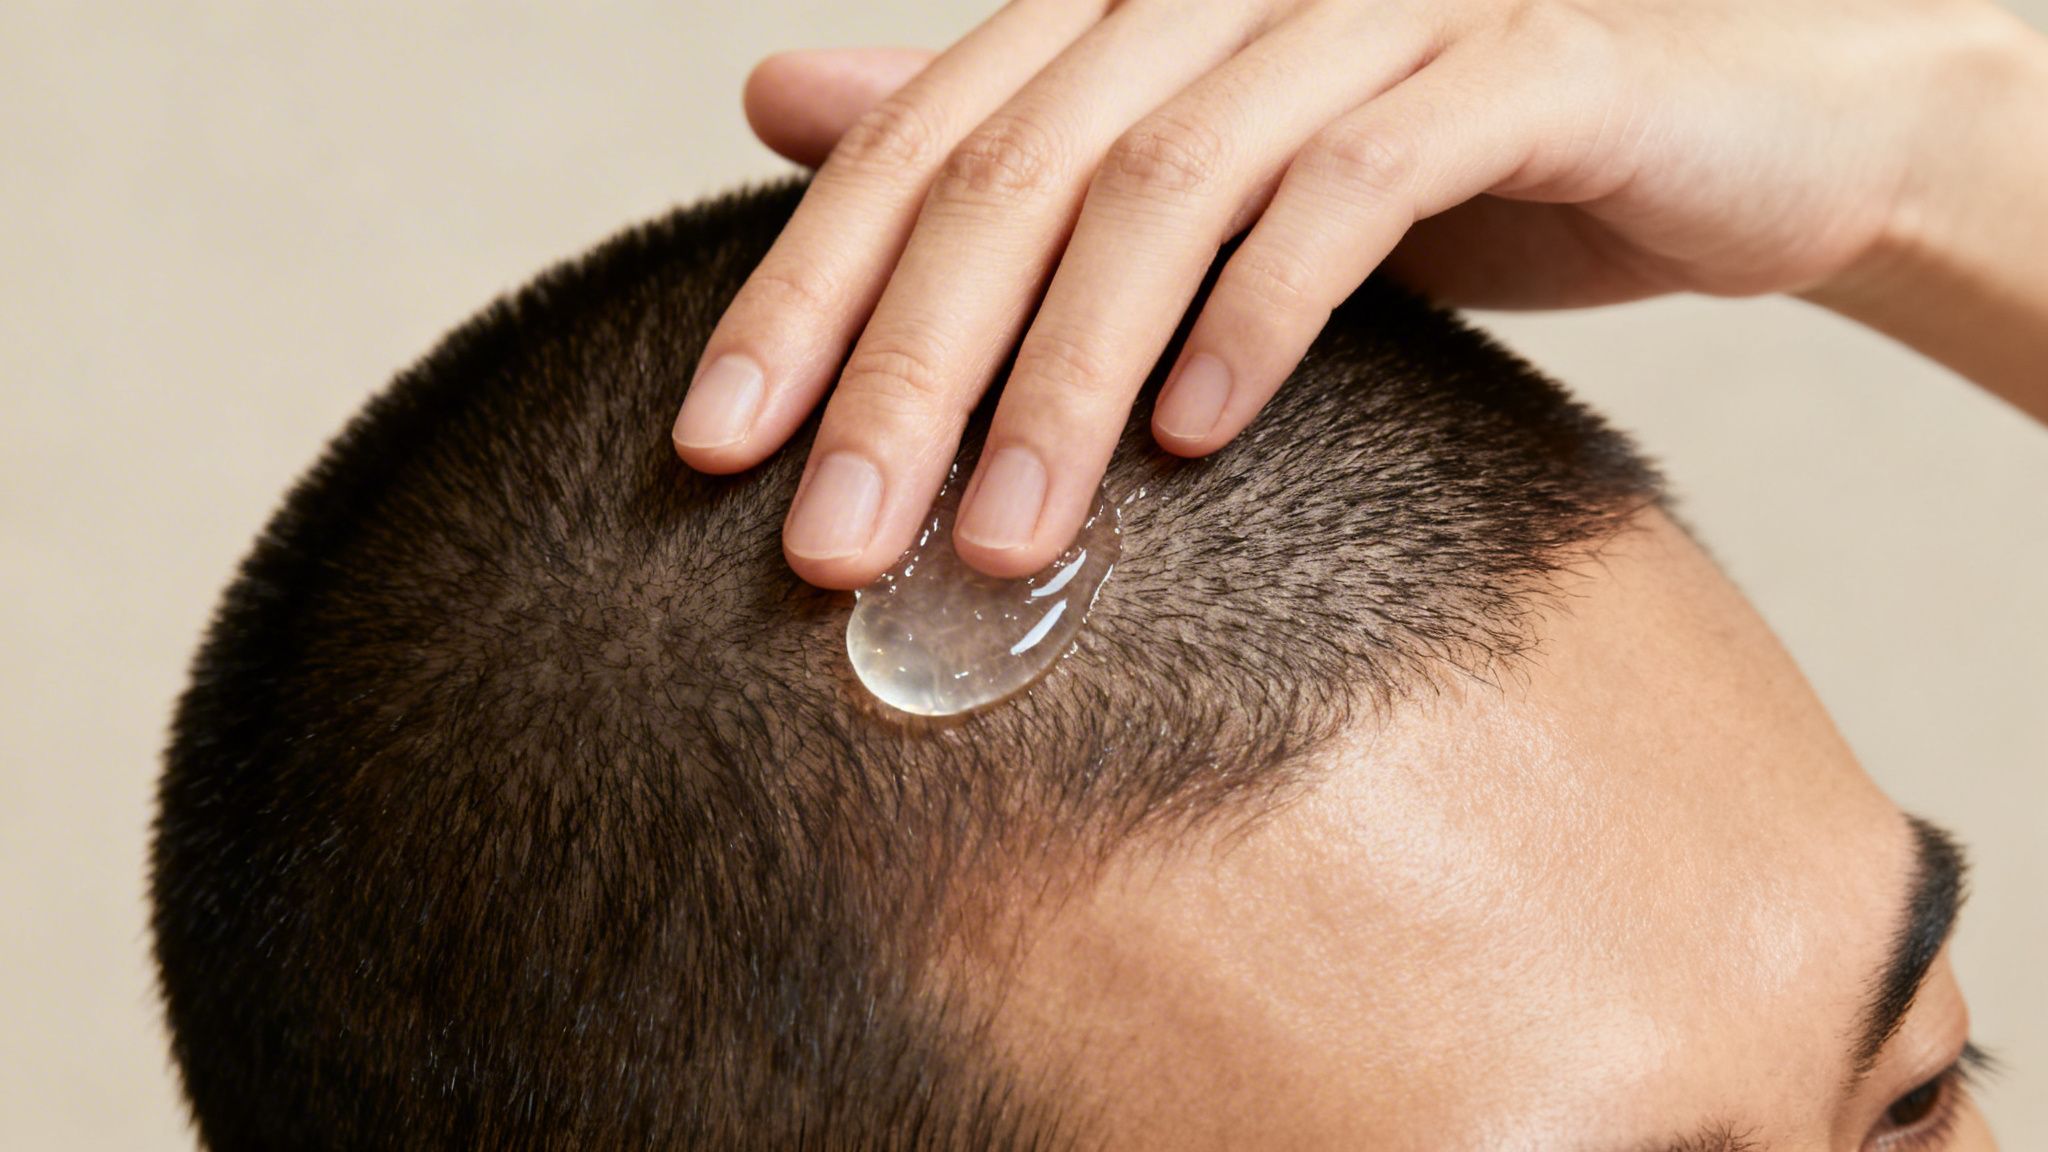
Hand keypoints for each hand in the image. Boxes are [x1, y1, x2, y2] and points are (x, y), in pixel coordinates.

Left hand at [673, 0, 2017, 588]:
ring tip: (1002, 544)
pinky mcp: (1523, 60)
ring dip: (1068, 375)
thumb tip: (775, 99)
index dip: (801, 291)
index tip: (710, 449)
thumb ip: (1002, 142)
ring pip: (1169, 181)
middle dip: (905, 369)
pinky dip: (1265, 308)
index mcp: (1132, 6)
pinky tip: (1197, 437)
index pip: (920, 143)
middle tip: (828, 549)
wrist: (1728, 128)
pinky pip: (1362, 181)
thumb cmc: (1435, 165)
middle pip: (1015, 170)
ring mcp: (1377, 9)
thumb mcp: (1195, 172)